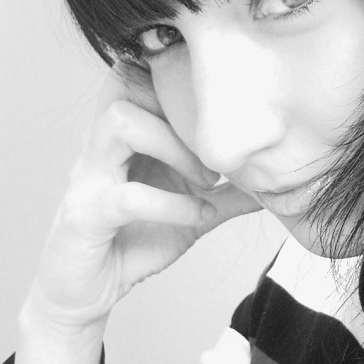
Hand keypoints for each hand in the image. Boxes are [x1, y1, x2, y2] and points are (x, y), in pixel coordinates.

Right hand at [25, 61, 261, 330]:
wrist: (88, 291)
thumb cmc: (135, 239)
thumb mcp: (193, 211)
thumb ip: (229, 194)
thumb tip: (277, 183)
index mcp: (124, 136)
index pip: (138, 72)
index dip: (177, 77)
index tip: (222, 107)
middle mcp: (102, 145)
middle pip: (127, 81)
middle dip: (181, 108)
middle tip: (216, 151)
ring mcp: (89, 177)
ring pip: (121, 122)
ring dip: (174, 146)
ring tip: (206, 182)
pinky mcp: (86, 216)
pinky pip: (125, 196)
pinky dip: (170, 204)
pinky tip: (196, 216)